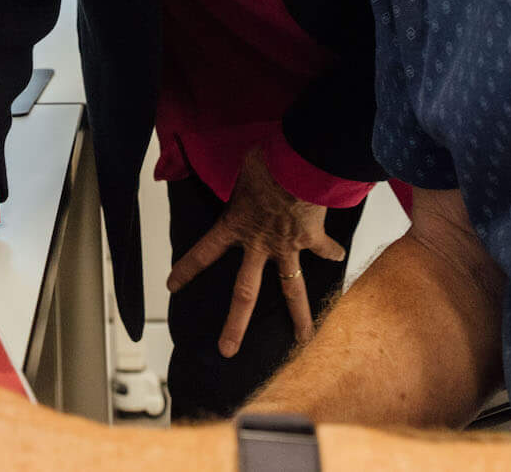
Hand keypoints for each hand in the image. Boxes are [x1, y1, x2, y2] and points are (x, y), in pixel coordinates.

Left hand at [165, 146, 349, 356]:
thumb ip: (243, 180)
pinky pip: (324, 249)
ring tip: (303, 340)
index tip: (172, 286)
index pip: (204, 251)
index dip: (187, 269)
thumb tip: (249, 169)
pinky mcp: (312, 237)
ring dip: (299, 317)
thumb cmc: (268, 160)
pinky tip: (338, 259)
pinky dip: (332, 251)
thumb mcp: (243, 169)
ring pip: (291, 291)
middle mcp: (260, 244)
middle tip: (226, 350)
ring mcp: (287, 246)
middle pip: (244, 293)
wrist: (301, 163)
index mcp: (236, 225)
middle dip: (235, 324)